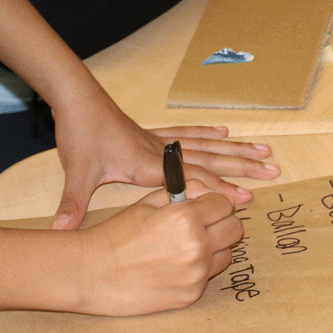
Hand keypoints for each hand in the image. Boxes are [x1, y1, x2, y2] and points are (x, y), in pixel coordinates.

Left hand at [50, 91, 278, 229]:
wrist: (76, 98)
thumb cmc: (79, 134)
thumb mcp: (76, 171)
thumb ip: (72, 204)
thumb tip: (59, 233)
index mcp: (148, 165)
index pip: (193, 180)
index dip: (220, 190)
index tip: (247, 200)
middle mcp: (160, 151)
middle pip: (210, 160)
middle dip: (242, 168)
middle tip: (274, 170)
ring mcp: (158, 140)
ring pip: (205, 146)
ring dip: (235, 151)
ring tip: (264, 150)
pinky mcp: (151, 133)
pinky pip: (186, 134)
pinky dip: (207, 135)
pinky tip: (225, 133)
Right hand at [76, 182, 241, 315]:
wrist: (93, 272)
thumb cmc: (117, 233)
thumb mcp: (149, 201)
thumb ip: (184, 192)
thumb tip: (207, 191)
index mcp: (187, 217)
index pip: (224, 203)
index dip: (214, 202)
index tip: (205, 205)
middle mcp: (197, 246)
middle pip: (235, 228)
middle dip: (221, 222)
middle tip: (203, 223)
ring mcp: (196, 274)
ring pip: (227, 254)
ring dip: (214, 247)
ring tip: (187, 245)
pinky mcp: (190, 295)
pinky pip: (209, 276)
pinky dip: (199, 269)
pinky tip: (176, 265)